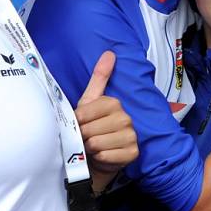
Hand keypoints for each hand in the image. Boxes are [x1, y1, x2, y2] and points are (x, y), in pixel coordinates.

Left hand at [75, 51, 137, 189]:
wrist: (98, 155)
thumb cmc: (92, 127)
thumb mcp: (90, 102)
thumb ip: (98, 78)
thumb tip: (109, 53)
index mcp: (114, 103)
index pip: (84, 113)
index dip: (78, 122)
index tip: (80, 124)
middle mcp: (126, 118)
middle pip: (90, 129)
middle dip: (84, 136)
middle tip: (87, 137)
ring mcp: (131, 136)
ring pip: (97, 143)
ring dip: (91, 148)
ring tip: (93, 146)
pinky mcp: (133, 153)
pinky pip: (106, 156)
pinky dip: (100, 157)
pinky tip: (102, 155)